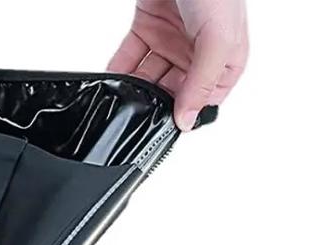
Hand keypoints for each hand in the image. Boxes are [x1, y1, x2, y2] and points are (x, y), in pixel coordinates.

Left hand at [109, 0, 247, 129]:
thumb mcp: (218, 38)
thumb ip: (202, 82)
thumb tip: (187, 120)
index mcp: (225, 61)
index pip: (202, 103)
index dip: (183, 116)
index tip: (164, 126)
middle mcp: (197, 54)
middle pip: (170, 94)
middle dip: (153, 105)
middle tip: (136, 116)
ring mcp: (171, 41)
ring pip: (147, 79)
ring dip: (132, 91)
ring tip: (120, 102)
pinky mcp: (147, 28)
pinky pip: (128, 58)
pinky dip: (117, 71)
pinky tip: (108, 84)